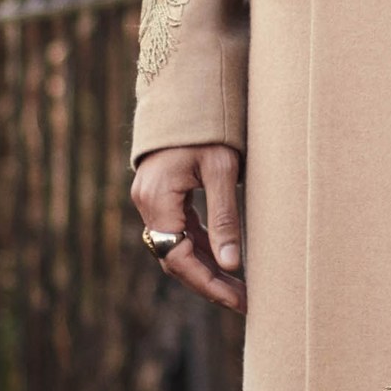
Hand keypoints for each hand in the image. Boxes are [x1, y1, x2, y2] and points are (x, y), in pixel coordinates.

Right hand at [131, 143, 245, 312]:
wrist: (186, 89)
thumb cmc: (208, 126)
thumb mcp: (223, 170)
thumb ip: (226, 217)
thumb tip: (231, 264)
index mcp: (157, 198)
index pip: (179, 257)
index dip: (208, 283)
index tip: (237, 300)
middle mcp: (147, 203)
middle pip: (175, 258)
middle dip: (209, 282)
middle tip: (244, 301)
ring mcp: (150, 199)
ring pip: (177, 247)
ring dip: (206, 267)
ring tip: (239, 286)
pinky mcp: (160, 195)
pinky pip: (179, 230)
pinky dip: (201, 246)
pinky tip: (225, 259)